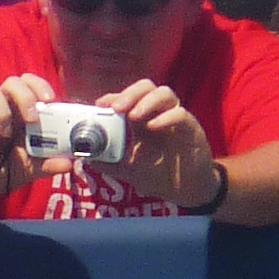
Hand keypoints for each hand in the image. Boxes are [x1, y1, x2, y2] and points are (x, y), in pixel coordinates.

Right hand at [0, 74, 51, 207]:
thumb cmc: (4, 171)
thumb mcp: (31, 169)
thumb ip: (48, 164)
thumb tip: (69, 163)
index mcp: (21, 113)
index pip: (31, 84)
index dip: (40, 86)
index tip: (50, 100)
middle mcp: (3, 108)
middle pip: (13, 82)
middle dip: (25, 96)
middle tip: (32, 119)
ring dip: (3, 111)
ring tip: (6, 135)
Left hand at [100, 79, 213, 206]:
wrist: (184, 191)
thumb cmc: (158, 174)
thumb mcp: (127, 170)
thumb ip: (109, 161)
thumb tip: (87, 155)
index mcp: (142, 119)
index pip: (130, 96)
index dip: (115, 96)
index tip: (101, 105)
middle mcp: (159, 113)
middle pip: (147, 87)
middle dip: (130, 93)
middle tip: (116, 108)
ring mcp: (175, 119)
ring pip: (165, 93)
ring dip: (146, 101)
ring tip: (133, 116)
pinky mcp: (191, 129)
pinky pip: (181, 115)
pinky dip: (166, 117)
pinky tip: (153, 126)